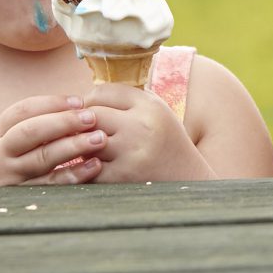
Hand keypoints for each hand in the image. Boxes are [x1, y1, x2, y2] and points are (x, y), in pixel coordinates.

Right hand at [0, 95, 106, 188]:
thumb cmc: (12, 166)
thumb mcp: (12, 144)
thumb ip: (37, 127)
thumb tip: (79, 108)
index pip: (21, 111)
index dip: (51, 103)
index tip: (79, 101)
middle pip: (30, 131)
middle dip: (63, 122)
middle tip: (91, 117)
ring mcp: (9, 177)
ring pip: (41, 157)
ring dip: (73, 146)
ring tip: (99, 139)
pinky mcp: (22, 198)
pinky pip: (51, 184)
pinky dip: (74, 174)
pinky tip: (94, 166)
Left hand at [81, 83, 207, 183]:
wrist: (189, 180)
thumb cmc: (166, 142)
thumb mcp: (157, 112)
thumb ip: (127, 100)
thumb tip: (83, 99)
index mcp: (150, 106)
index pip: (104, 92)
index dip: (91, 100)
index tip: (91, 111)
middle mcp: (142, 127)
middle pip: (92, 115)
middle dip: (85, 123)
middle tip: (85, 131)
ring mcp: (131, 153)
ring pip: (86, 141)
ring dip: (84, 146)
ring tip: (92, 149)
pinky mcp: (122, 177)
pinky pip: (88, 167)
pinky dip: (87, 168)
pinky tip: (98, 168)